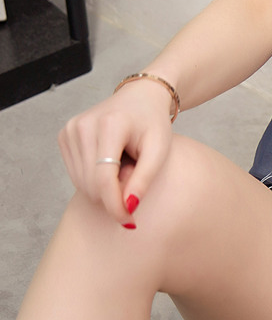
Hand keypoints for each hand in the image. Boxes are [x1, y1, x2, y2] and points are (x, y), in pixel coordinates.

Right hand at [58, 78, 173, 225]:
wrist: (141, 97)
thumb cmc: (153, 124)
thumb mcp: (159, 150)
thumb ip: (144, 179)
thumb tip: (127, 208)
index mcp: (109, 125)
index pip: (104, 178)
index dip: (115, 205)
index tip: (129, 221)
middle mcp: (82, 125)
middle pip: (91, 184)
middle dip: (113, 194)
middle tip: (135, 178)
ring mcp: (69, 129)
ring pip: (81, 183)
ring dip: (105, 186)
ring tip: (125, 166)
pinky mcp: (64, 136)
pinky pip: (76, 174)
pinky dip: (95, 178)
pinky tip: (112, 162)